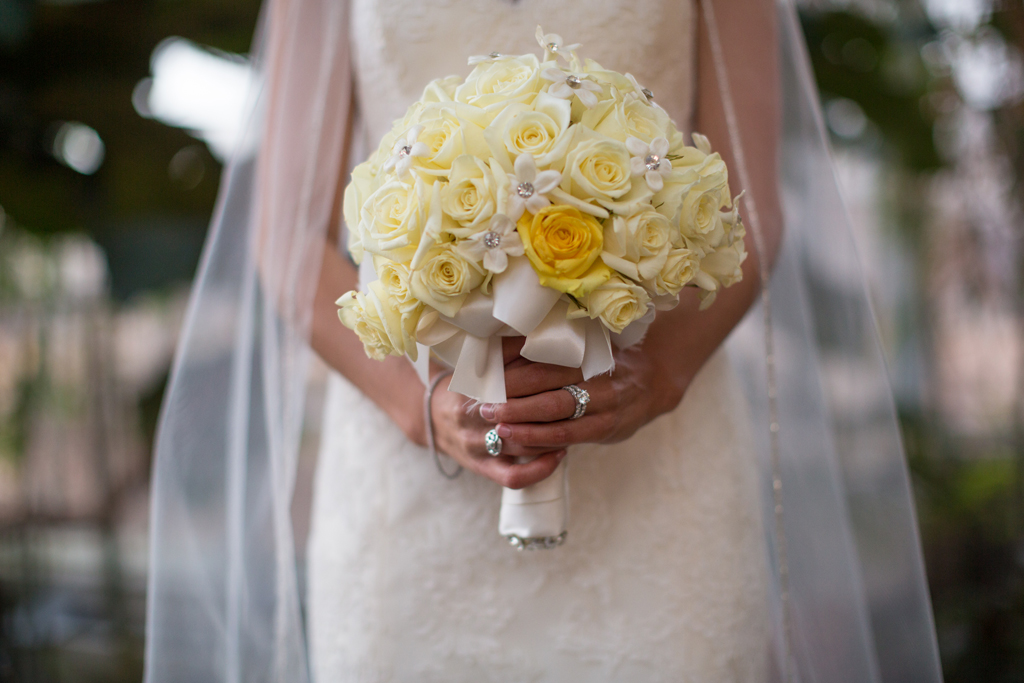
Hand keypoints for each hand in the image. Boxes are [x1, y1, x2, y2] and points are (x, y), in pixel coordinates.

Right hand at [427, 362, 566, 488]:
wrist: (433, 418)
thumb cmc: (464, 387)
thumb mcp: (476, 364)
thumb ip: (504, 351)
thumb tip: (536, 334)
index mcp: (470, 389)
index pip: (514, 384)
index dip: (546, 377)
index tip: (572, 371)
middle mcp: (471, 420)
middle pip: (520, 416)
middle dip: (553, 408)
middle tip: (580, 397)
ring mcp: (476, 447)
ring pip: (522, 445)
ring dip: (552, 435)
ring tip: (575, 423)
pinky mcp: (482, 468)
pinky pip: (514, 476)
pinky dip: (540, 469)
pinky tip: (560, 454)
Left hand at [479, 336, 690, 450]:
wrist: (654, 383)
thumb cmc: (610, 362)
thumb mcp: (590, 347)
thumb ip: (558, 350)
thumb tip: (506, 345)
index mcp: (587, 350)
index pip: (543, 356)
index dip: (513, 365)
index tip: (486, 371)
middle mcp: (595, 374)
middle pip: (544, 381)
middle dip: (510, 392)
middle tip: (481, 400)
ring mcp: (603, 402)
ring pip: (554, 411)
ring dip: (520, 418)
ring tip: (492, 422)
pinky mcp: (605, 428)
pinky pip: (567, 435)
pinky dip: (539, 438)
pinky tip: (517, 438)